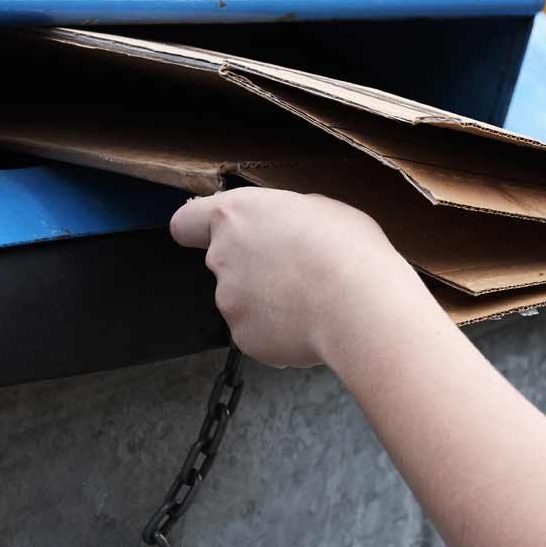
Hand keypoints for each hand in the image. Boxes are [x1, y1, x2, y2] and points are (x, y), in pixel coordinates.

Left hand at [169, 187, 426, 367]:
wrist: (359, 304)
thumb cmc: (347, 248)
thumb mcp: (318, 209)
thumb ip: (283, 218)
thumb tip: (284, 231)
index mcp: (235, 216)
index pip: (186, 223)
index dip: (198, 230)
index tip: (211, 235)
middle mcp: (221, 258)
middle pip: (224, 263)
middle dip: (252, 268)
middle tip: (296, 271)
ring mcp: (229, 301)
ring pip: (243, 301)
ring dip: (267, 301)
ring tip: (311, 299)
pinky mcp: (243, 338)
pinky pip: (258, 332)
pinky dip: (278, 331)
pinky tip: (310, 323)